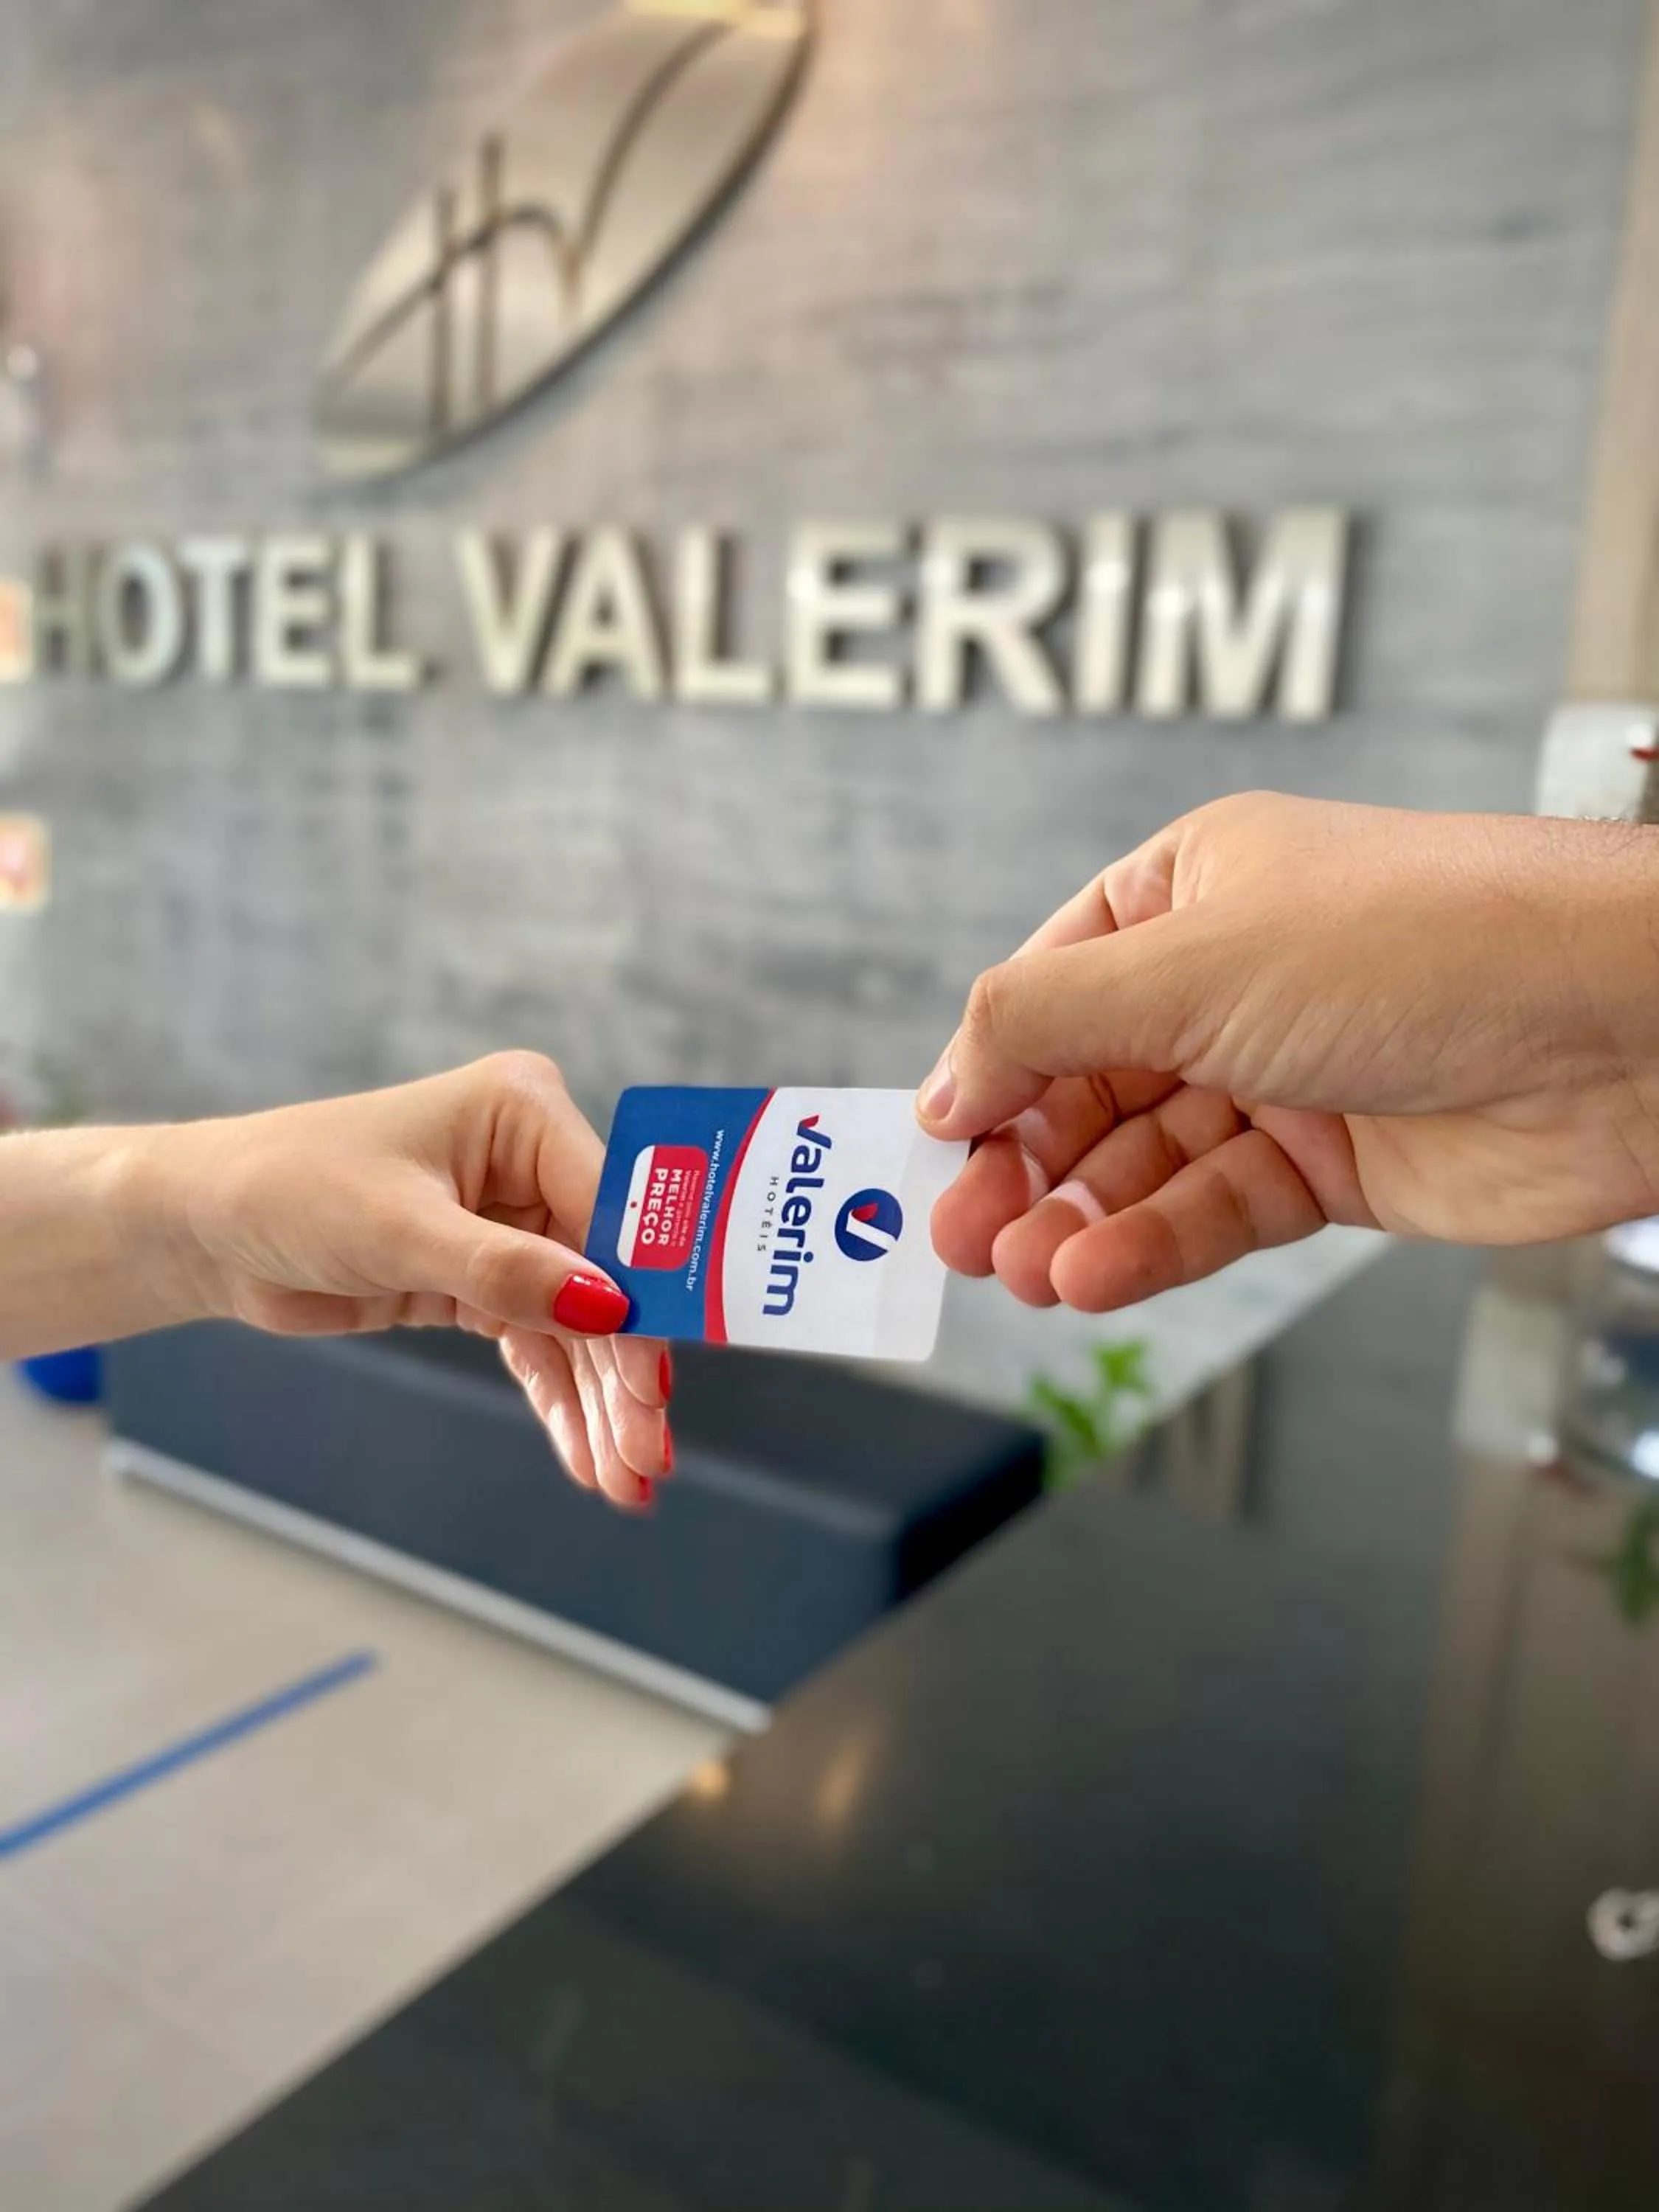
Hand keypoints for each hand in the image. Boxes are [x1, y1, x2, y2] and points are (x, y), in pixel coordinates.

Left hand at [152, 1052, 667, 1509]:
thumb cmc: (289, 1189)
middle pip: (608, 1277)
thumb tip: (608, 1309)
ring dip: (602, 1402)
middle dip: (626, 1370)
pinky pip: (540, 1346)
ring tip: (629, 1479)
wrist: (205, 1227)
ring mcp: (512, 1223)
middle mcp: (530, 1163)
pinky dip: (563, 1402)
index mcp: (522, 1112)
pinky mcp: (483, 1279)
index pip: (612, 1210)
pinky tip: (589, 1460)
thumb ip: (505, 1271)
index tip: (658, 1381)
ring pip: (580, 1325)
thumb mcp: (397, 1229)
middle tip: (648, 1454)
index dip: (643, 1298)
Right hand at [919, 795, 1658, 1312]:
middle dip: (1022, 1162)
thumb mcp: (1188, 964)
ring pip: (1147, 1161)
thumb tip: (941, 1082)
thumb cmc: (1417, 944)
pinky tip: (1097, 1275)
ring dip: (1078, 1218)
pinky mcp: (1335, 1166)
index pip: (1052, 986)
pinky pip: (1216, 1210)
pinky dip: (1152, 1246)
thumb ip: (1042, 1022)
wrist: (1617, 1027)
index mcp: (1193, 889)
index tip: (932, 1144)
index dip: (987, 1069)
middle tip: (961, 1235)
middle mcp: (1233, 979)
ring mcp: (1285, 1076)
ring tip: (1026, 1272)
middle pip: (1088, 1085)